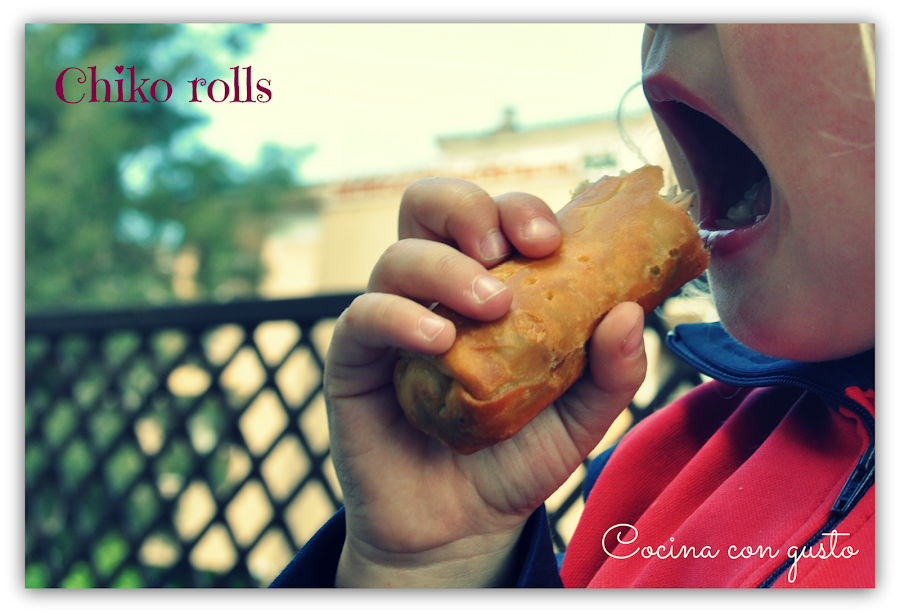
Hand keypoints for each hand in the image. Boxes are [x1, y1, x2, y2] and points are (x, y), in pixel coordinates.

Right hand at [325, 178, 647, 586]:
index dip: (519, 211)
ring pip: (399, 257)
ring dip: (446, 269)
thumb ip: (611, 372)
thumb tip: (631, 313)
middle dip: (468, 209)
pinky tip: (438, 340)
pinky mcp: (354, 360)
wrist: (461, 530)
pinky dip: (399, 315)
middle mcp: (434, 294)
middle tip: (506, 248)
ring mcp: (391, 322)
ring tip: (491, 306)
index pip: (493, 219)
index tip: (552, 240)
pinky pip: (363, 316)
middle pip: (429, 208)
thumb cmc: (515, 461)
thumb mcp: (580, 420)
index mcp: (487, 287)